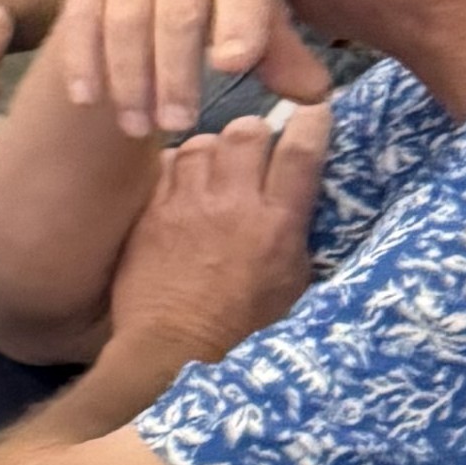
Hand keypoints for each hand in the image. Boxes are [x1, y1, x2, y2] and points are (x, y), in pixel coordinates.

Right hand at [45, 0, 323, 141]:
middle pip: (178, 11)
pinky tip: (89, 100)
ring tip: (138, 127)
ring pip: (125, 20)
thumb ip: (282, 56)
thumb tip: (315, 94)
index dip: (238, 22)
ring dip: (130, 80)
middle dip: (176, 74)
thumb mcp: (257, 18)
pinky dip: (83, 62)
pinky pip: (80, 18)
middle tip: (178, 124)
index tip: (231, 66)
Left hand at [105, 104, 329, 378]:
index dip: (312, 122)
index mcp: (277, 223)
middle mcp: (234, 204)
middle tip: (254, 152)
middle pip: (248, 131)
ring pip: (203, 141)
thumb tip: (301, 198)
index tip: (314, 115)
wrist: (172, 349)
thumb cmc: (242, 326)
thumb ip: (297, 233)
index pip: (302, 149)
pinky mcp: (151, 211)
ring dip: (214, 149)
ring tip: (215, 170)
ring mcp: (187, 204)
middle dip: (255, 134)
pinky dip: (179, 168)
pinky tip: (183, 186)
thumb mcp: (292, 284)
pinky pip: (168, 163)